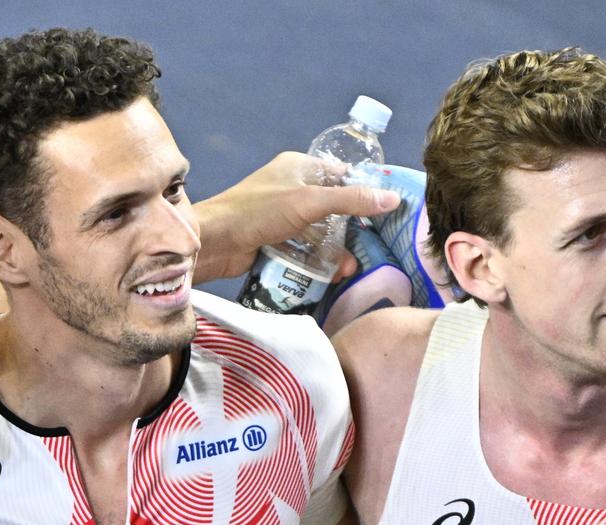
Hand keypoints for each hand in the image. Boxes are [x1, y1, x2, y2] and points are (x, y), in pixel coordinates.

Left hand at [193, 151, 401, 281]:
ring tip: (349, 270)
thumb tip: (392, 198)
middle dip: (351, 231)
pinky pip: (303, 250)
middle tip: (369, 249)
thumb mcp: (309, 202)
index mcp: (298, 168)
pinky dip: (317, 261)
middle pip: (332, 208)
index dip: (363, 191)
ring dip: (335, 251)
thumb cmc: (258, 213)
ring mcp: (281, 217)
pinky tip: (331, 276)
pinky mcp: (273, 241)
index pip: (340, 175)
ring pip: (318, 232)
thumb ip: (350, 201)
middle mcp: (291, 189)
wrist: (213, 244)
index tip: (386, 212)